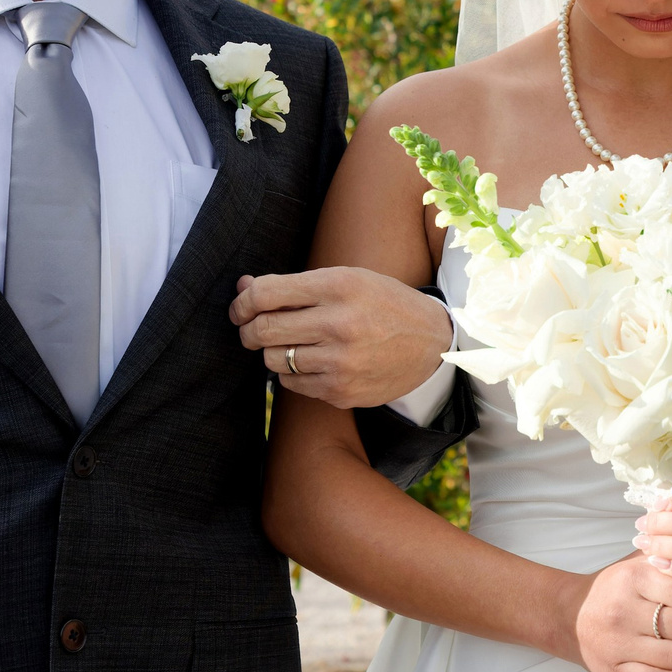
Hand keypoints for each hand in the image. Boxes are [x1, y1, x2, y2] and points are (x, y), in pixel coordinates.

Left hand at [234, 268, 452, 408]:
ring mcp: (340, 362)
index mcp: (339, 286)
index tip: (241, 307)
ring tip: (290, 344)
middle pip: (263, 330)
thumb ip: (294, 285)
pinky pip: (292, 384)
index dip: (242, 301)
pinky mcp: (341, 391)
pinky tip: (312, 361)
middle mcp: (339, 324)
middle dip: (248, 330)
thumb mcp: (347, 280)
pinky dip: (292, 373)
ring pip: (273, 360)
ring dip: (272, 352)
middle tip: (251, 329)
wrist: (431, 344)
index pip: (266, 293)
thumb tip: (242, 286)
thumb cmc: (382, 304)